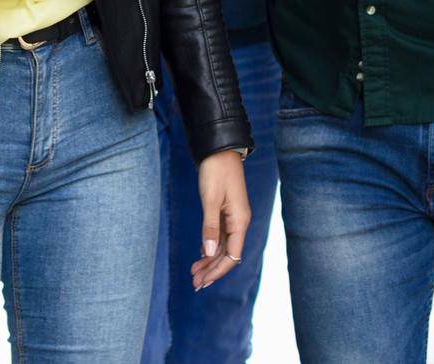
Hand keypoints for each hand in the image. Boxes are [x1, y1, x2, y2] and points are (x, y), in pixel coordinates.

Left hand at [190, 150, 249, 291]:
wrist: (220, 149)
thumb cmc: (216, 171)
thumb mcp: (210, 199)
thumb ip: (210, 227)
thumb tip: (210, 252)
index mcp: (240, 221)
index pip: (232, 256)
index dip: (217, 271)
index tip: (202, 282)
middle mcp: (240, 222)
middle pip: (228, 254)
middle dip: (212, 270)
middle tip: (194, 283)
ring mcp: (234, 217)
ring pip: (223, 246)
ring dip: (210, 260)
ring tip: (194, 273)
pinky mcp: (226, 211)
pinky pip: (221, 236)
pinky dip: (210, 247)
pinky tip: (201, 253)